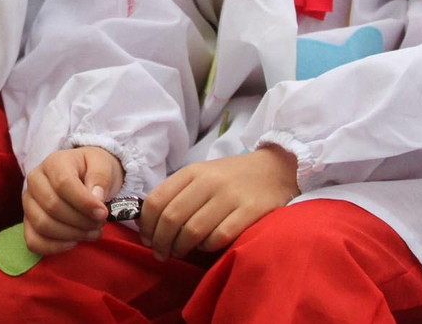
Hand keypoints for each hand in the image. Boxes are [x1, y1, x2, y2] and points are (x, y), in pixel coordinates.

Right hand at [21, 146, 124, 254]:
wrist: (83, 175)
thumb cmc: (92, 169)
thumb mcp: (102, 165)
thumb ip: (101, 178)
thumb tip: (96, 199)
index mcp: (53, 162)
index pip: (63, 184)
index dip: (84, 203)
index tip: (103, 213)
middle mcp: (35, 180)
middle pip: (52, 207)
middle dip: (81, 221)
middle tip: (100, 224)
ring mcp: (28, 202)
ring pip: (42, 225)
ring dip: (71, 235)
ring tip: (92, 232)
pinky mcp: (28, 222)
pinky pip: (33, 241)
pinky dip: (54, 247)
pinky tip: (74, 243)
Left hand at [138, 145, 297, 260]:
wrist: (274, 169)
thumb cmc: (231, 178)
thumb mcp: (202, 175)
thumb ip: (178, 193)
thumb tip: (149, 222)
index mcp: (192, 172)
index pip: (157, 200)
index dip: (147, 225)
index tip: (147, 239)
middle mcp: (208, 182)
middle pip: (171, 218)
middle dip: (161, 242)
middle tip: (161, 253)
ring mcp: (229, 196)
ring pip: (193, 230)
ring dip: (181, 248)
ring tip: (180, 253)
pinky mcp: (250, 211)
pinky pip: (219, 236)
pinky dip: (207, 247)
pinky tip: (206, 246)